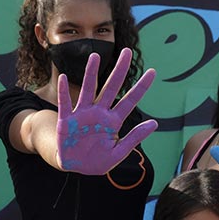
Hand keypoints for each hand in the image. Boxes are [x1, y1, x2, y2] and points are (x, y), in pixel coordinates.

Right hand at [56, 47, 156, 174]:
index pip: (130, 101)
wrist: (75, 168)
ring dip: (91, 73)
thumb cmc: (97, 161)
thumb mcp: (118, 153)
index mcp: (113, 122)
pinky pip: (65, 104)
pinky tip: (64, 78)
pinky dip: (64, 92)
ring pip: (88, 90)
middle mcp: (99, 114)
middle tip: (127, 51)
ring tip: (95, 56)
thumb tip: (154, 123)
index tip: (153, 72)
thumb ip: (134, 138)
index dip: (141, 87)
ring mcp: (82, 115)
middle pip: (111, 88)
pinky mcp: (66, 121)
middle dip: (119, 70)